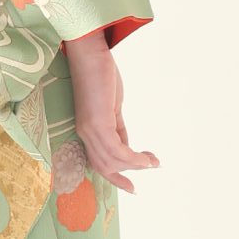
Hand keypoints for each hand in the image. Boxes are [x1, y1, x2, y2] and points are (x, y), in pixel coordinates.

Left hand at [64, 35, 159, 193]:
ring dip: (136, 165)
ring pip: (112, 161)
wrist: (89, 51)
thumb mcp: (111, 105)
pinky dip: (133, 157)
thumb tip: (128, 145)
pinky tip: (146, 156)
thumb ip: (117, 126)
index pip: (98, 161)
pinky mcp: (97, 122)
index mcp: (86, 128)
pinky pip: (117, 150)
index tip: (133, 187)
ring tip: (154, 161)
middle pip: (104, 165)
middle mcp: (84, 132)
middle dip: (128, 173)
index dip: (115, 176)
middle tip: (152, 166)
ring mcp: (89, 128)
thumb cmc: (99, 73)